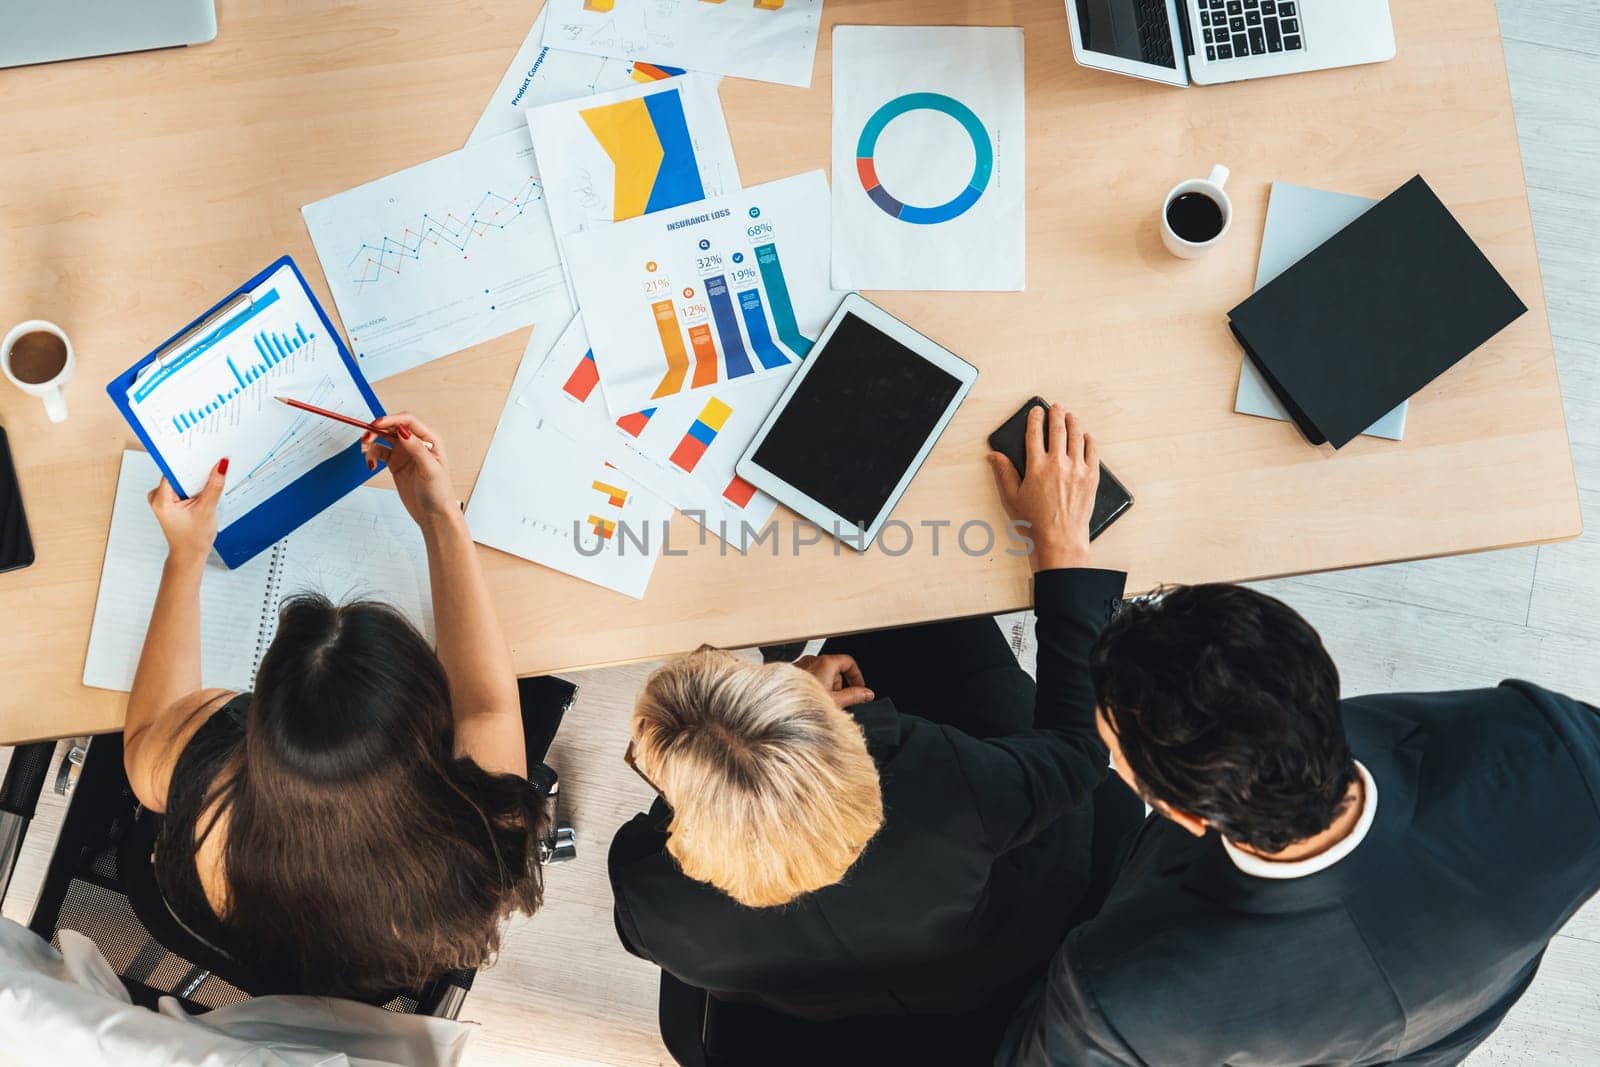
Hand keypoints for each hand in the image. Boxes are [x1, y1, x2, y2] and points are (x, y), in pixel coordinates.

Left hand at [147, 459, 226, 568]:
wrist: (189, 554)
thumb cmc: (193, 539)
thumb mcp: (207, 511)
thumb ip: (214, 486)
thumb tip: (220, 466)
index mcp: (161, 499)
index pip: (174, 471)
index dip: (190, 463)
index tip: (204, 457)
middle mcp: (158, 496)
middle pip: (178, 474)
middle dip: (195, 473)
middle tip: (212, 471)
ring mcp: (162, 498)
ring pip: (182, 479)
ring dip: (196, 481)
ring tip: (207, 489)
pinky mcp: (169, 500)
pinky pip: (182, 485)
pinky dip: (194, 487)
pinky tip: (202, 494)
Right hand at [361, 414, 458, 530]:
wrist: (434, 514)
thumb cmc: (439, 493)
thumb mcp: (430, 469)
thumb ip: (417, 449)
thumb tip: (403, 431)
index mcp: (430, 440)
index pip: (408, 422)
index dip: (391, 420)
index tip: (377, 424)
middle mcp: (416, 443)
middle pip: (392, 427)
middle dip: (377, 430)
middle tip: (366, 439)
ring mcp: (405, 453)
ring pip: (383, 439)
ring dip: (371, 441)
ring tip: (365, 451)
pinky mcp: (395, 463)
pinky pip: (379, 453)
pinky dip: (372, 455)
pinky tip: (371, 464)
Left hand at [793, 654, 874, 708]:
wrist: (778, 709)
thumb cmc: (802, 703)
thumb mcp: (835, 702)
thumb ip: (854, 696)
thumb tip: (867, 694)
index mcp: (825, 663)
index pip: (849, 662)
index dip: (856, 676)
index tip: (859, 688)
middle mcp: (812, 660)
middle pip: (835, 669)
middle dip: (839, 686)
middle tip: (837, 701)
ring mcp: (801, 666)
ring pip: (822, 674)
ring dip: (825, 688)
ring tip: (820, 703)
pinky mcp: (791, 674)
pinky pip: (809, 677)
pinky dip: (814, 688)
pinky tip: (810, 701)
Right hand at [987, 405, 1099, 571]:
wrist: (1061, 538)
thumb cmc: (1036, 522)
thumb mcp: (1012, 497)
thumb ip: (1004, 473)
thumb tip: (994, 456)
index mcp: (1036, 467)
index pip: (1034, 433)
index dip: (1035, 419)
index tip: (1036, 412)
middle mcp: (1057, 464)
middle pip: (1057, 429)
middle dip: (1056, 414)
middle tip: (1056, 408)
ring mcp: (1077, 469)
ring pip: (1076, 436)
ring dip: (1073, 422)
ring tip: (1070, 416)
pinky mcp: (1091, 477)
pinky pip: (1092, 451)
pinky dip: (1088, 440)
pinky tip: (1085, 436)